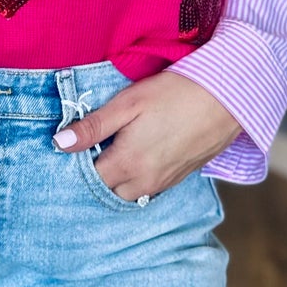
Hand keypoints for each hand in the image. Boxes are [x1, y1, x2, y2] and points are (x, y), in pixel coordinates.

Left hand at [51, 71, 241, 200]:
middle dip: (96, 175)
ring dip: (117, 179)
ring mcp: (165, 182)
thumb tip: (58, 143)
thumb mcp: (128, 103)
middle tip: (94, 147)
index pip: (88, 178)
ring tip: (116, 149)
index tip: (75, 145)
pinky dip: (138, 178)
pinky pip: (150, 189)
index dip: (77, 163)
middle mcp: (145, 181)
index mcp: (127, 163)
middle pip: (107, 190)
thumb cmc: (175, 93)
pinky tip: (141, 153)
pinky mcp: (181, 177)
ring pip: (129, 193)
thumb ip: (93, 126)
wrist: (228, 97)